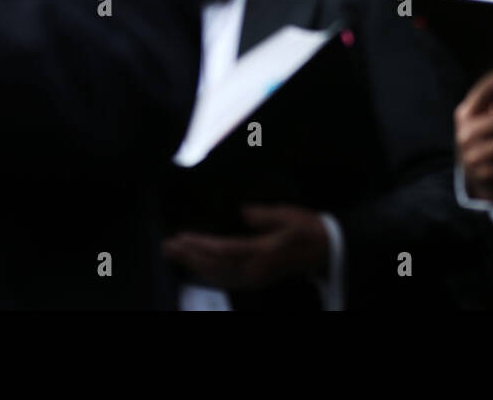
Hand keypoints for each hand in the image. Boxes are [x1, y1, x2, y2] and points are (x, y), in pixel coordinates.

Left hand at [162, 204, 328, 288]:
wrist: (326, 252)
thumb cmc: (309, 230)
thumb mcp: (292, 217)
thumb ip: (267, 216)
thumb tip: (244, 212)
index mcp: (263, 252)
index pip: (224, 251)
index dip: (200, 246)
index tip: (181, 237)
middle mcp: (256, 269)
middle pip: (215, 266)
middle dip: (189, 256)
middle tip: (167, 245)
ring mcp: (255, 278)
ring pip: (217, 276)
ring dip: (193, 266)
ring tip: (175, 253)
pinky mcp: (256, 280)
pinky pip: (225, 280)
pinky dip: (207, 274)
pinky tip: (196, 266)